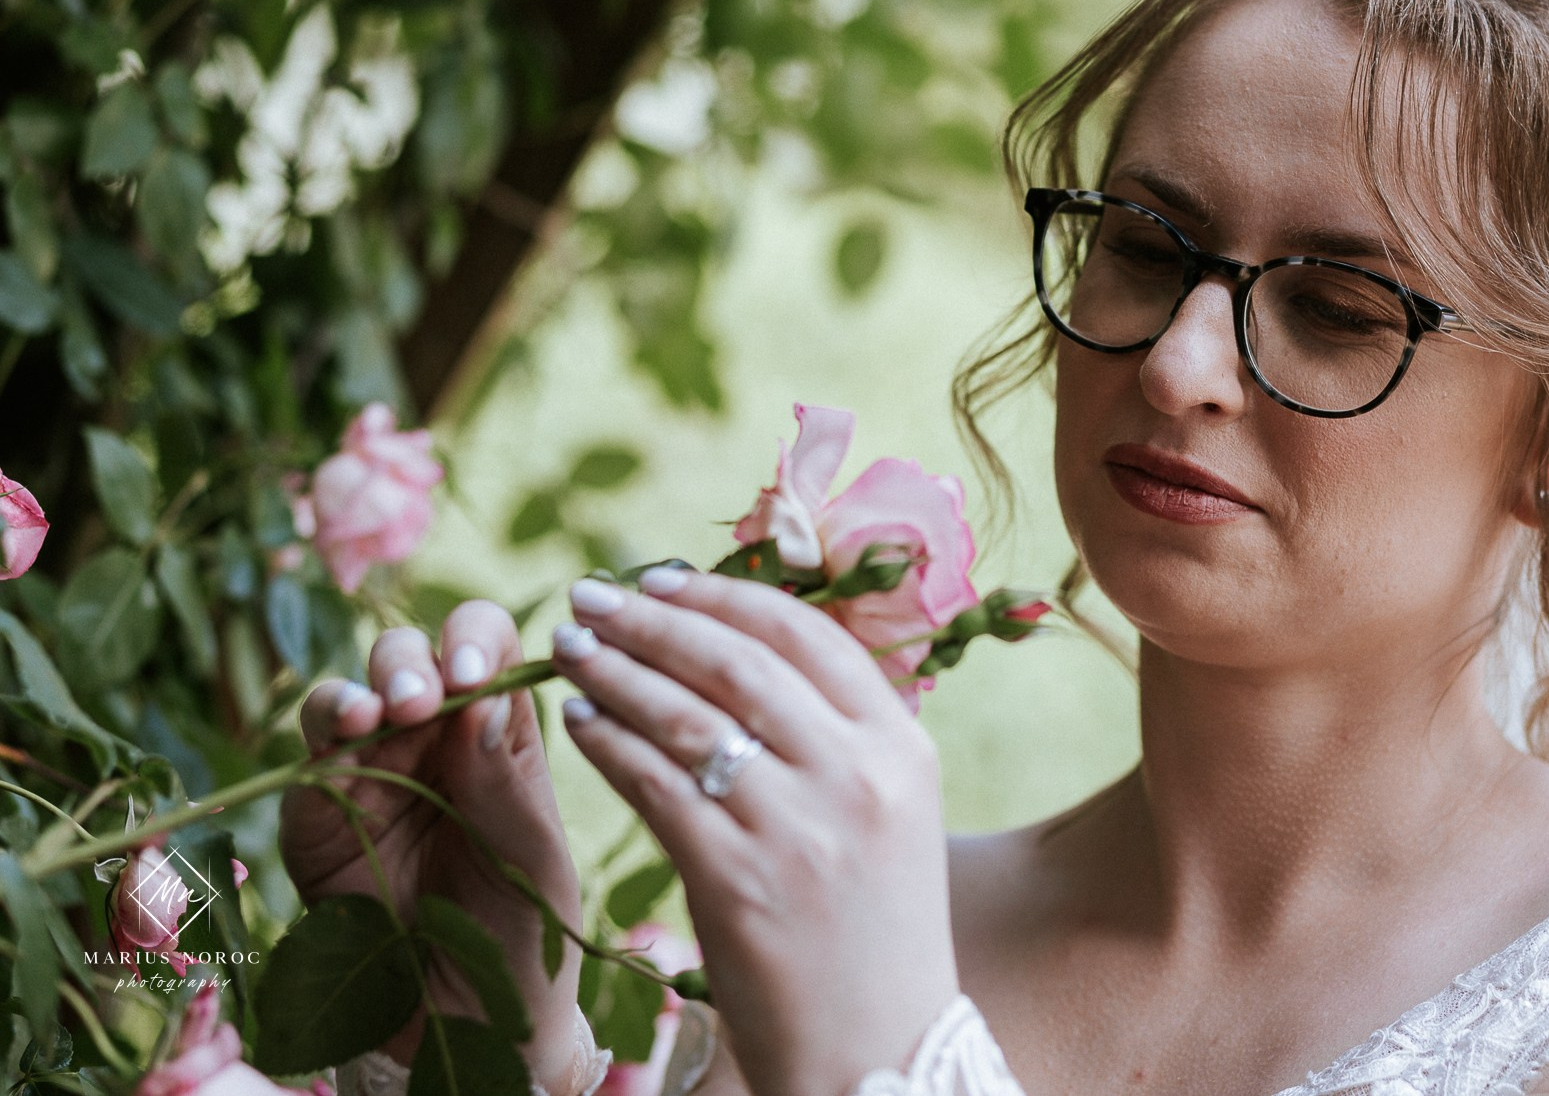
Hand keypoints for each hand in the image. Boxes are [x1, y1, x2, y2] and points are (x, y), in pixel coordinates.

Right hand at [279, 602, 586, 1093]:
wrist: (466, 1023)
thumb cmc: (522, 935)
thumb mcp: (532, 857)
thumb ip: (504, 783)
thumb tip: (480, 698)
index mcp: (501, 736)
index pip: (491, 652)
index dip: (478, 643)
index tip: (475, 674)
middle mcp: (434, 740)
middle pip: (416, 655)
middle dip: (418, 659)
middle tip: (427, 696)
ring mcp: (373, 771)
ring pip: (358, 690)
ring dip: (370, 685)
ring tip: (389, 710)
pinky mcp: (319, 813)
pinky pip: (312, 753)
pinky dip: (327, 727)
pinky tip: (350, 732)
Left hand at [551, 569, 958, 1095]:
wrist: (879, 1055)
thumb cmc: (877, 934)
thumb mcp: (892, 817)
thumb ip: (840, 738)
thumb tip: (751, 652)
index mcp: (902, 747)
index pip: (805, 634)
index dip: (723, 596)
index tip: (663, 579)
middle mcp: (856, 773)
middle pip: (736, 660)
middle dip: (651, 617)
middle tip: (591, 594)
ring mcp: (798, 826)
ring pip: (685, 714)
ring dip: (615, 667)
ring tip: (569, 645)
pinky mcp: (737, 880)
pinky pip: (654, 785)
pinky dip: (608, 741)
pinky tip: (578, 721)